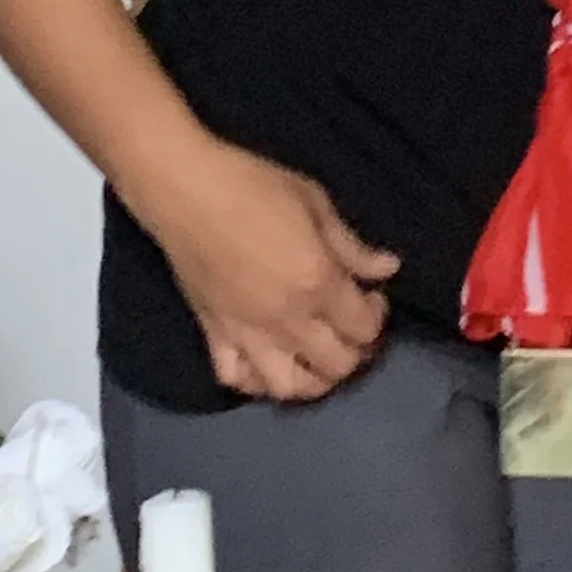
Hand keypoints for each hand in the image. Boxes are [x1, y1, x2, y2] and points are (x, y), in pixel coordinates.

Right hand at [135, 133, 396, 401]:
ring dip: (313, 379)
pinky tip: (267, 360)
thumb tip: (387, 269)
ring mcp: (247, 334)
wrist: (184, 189)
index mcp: (317, 283)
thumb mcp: (315, 203)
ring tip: (316, 353)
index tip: (371, 295)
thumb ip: (352, 245)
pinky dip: (256, 381)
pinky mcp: (213, 335)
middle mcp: (286, 320)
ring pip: (290, 387)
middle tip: (350, 323)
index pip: (363, 328)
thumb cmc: (253, 184)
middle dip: (355, 350)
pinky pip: (236, 379)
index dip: (377, 316)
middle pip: (337, 365)